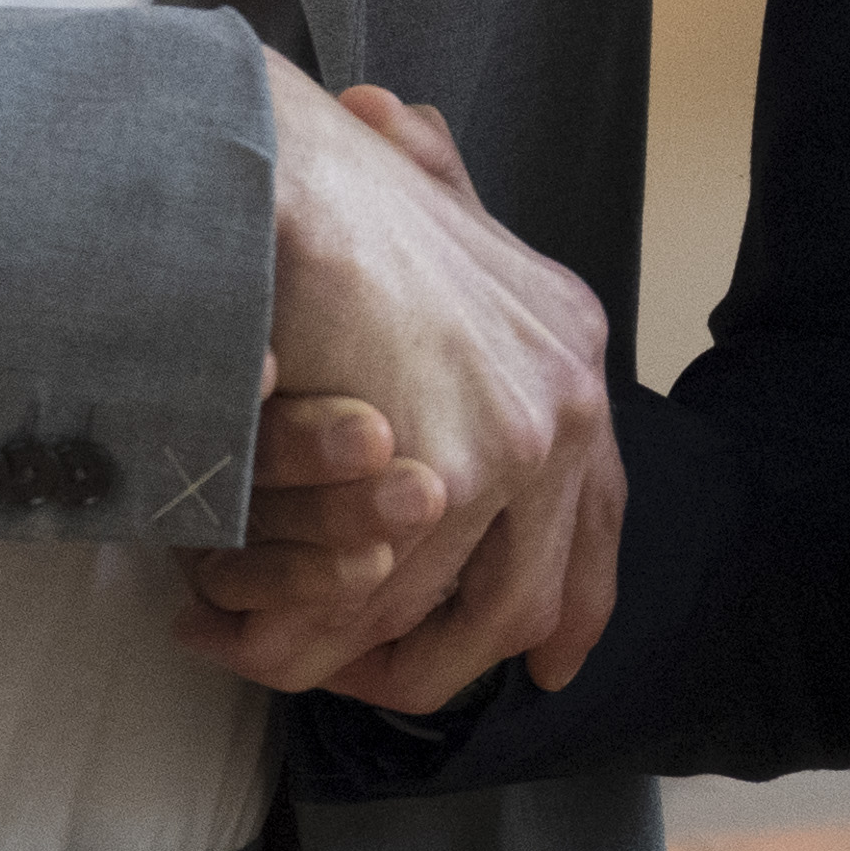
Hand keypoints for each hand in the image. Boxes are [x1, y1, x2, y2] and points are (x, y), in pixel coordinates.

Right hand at [196, 84, 616, 711]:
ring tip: (277, 663)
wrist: (282, 165)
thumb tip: (477, 348)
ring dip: (355, 659)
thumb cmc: (330, 187)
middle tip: (371, 685)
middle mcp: (570, 401)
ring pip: (444, 610)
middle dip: (448, 660)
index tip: (546, 663)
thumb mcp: (434, 232)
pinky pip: (380, 597)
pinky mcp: (450, 471)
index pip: (598, 515)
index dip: (572, 604)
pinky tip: (252, 640)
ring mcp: (519, 442)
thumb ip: (456, 297)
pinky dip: (310, 638)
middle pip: (528, 590)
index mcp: (572, 348)